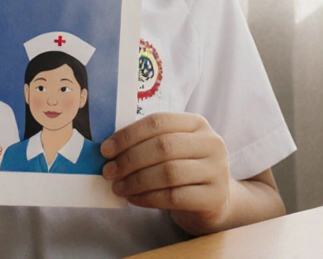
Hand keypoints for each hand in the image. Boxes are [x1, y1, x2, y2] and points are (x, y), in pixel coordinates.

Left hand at [101, 112, 231, 234]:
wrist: (214, 200)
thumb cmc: (185, 169)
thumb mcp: (174, 149)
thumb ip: (148, 143)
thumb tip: (110, 149)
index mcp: (197, 123)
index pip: (158, 122)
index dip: (129, 135)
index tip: (106, 149)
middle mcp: (211, 143)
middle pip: (163, 146)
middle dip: (130, 159)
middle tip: (109, 171)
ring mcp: (216, 170)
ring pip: (168, 172)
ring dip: (136, 181)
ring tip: (118, 187)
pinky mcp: (213, 197)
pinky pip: (174, 197)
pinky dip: (148, 198)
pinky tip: (134, 199)